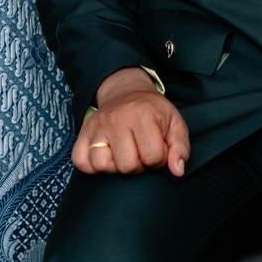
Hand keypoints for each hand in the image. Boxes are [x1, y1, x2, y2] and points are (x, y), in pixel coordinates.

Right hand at [72, 67, 190, 177]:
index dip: (158, 158)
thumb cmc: (153, 111)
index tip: (157, 148)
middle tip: (139, 151)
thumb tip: (177, 170)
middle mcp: (117, 119)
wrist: (127, 91)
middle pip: (126, 166)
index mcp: (142, 115)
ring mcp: (97, 126)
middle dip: (137, 164)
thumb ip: (180, 147)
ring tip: (122, 154)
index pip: (152, 157)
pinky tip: (105, 156)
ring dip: (114, 166)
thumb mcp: (174, 123)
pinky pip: (80, 161)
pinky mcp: (82, 132)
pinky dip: (91, 165)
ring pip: (101, 165)